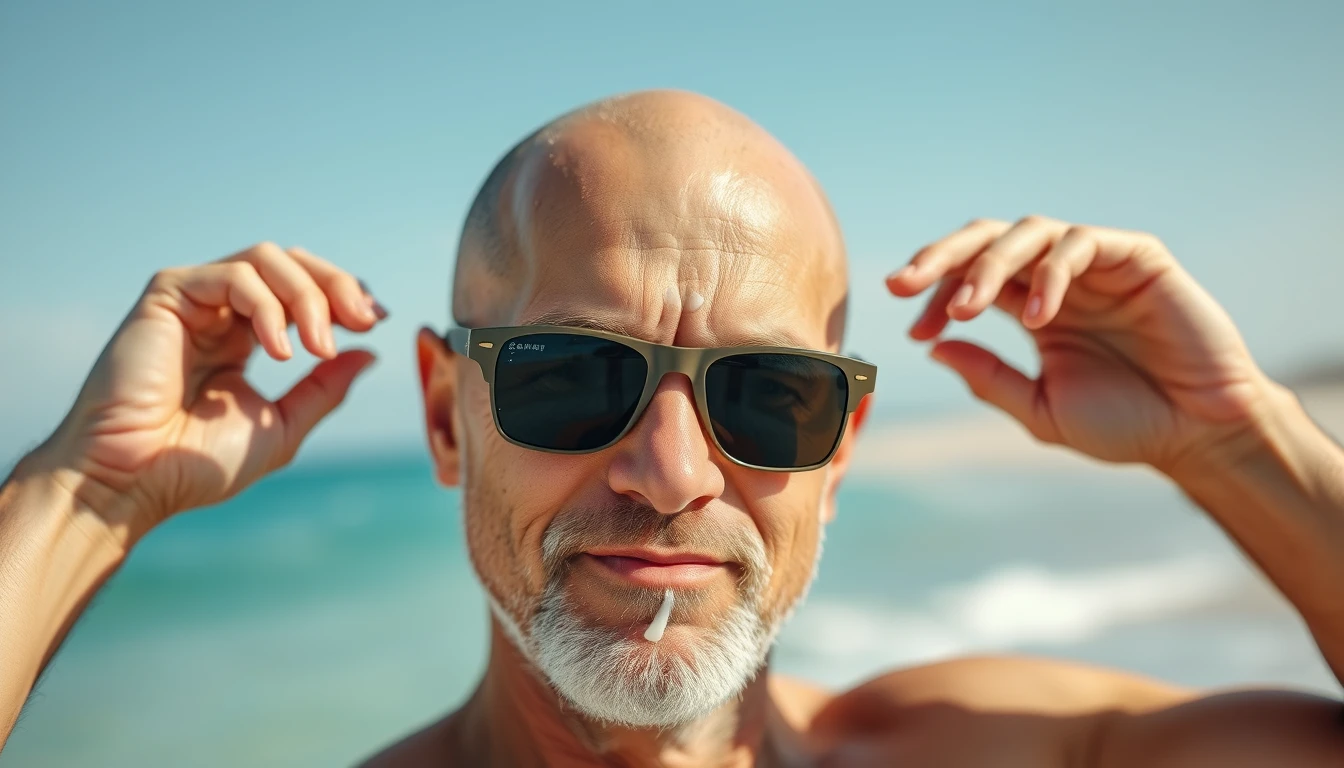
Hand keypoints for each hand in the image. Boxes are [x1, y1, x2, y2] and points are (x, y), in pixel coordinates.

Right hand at [30, 243, 386, 546]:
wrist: (135, 481)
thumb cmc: (195, 464)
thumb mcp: (281, 426)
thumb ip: (324, 389)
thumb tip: (370, 352)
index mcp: (245, 336)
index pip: (303, 289)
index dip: (344, 296)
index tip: (376, 322)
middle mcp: (220, 310)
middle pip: (291, 263)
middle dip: (336, 285)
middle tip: (363, 320)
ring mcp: (193, 299)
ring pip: (267, 259)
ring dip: (307, 296)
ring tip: (318, 346)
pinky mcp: (168, 294)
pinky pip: (233, 275)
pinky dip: (267, 306)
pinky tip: (279, 350)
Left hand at [887, 216, 1275, 472]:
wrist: (1197, 435)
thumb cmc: (1124, 425)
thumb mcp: (1040, 408)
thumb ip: (989, 377)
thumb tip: (934, 347)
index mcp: (1029, 307)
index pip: (967, 280)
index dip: (933, 297)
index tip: (912, 333)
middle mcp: (1057, 277)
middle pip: (985, 240)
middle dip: (939, 258)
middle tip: (902, 286)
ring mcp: (1097, 262)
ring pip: (1027, 233)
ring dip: (986, 267)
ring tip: (965, 309)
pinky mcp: (1137, 256)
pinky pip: (1080, 244)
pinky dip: (1050, 273)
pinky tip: (1037, 316)